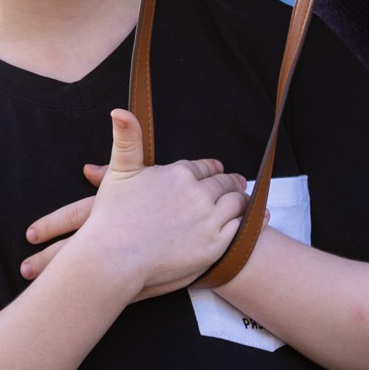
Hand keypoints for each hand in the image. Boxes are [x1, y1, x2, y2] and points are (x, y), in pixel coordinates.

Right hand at [43, 110, 246, 299]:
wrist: (113, 259)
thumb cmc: (111, 216)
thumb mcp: (119, 172)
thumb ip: (127, 139)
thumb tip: (119, 110)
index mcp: (179, 173)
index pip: (204, 167)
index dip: (210, 169)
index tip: (216, 169)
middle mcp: (198, 194)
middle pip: (223, 184)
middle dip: (229, 182)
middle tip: (237, 182)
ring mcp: (208, 220)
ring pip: (237, 203)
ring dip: (242, 199)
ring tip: (244, 200)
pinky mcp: (215, 245)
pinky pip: (242, 228)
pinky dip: (252, 220)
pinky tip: (257, 218)